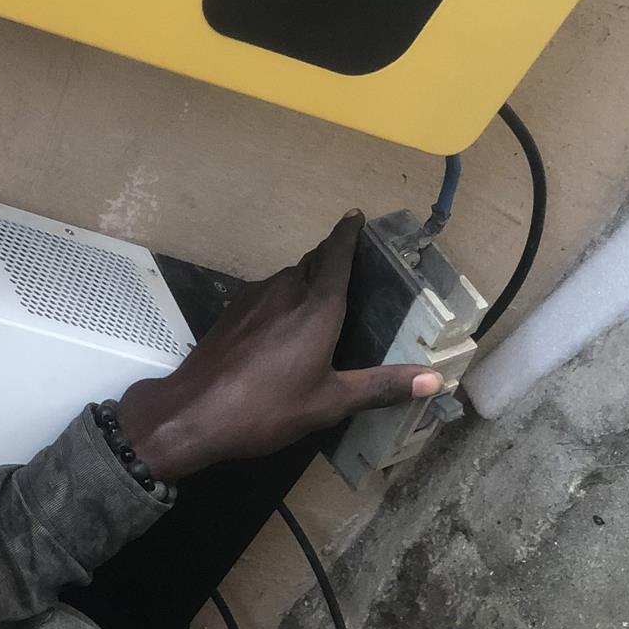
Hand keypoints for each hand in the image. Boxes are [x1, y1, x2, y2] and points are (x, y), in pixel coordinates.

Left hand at [114, 213, 441, 476]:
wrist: (193, 413)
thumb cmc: (267, 408)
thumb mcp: (331, 402)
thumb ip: (382, 387)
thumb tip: (435, 380)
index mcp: (316, 307)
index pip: (336, 256)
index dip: (347, 234)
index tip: (355, 216)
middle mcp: (284, 292)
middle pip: (312, 262)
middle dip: (332, 255)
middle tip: (352, 258)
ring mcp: (252, 300)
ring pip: (287, 276)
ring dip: (307, 276)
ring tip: (324, 292)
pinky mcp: (231, 313)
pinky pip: (266, 293)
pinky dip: (284, 295)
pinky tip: (285, 321)